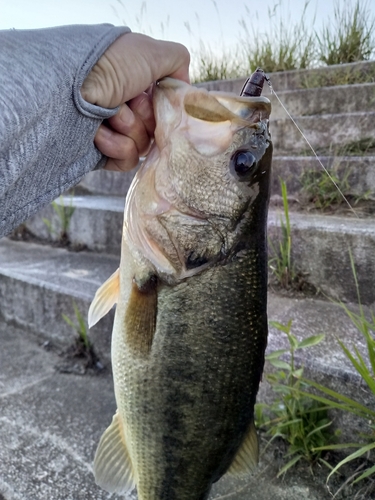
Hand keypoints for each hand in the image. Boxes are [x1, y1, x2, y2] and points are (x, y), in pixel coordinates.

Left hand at [81, 33, 189, 171]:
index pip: (164, 107)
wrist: (69, 90)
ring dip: (128, 129)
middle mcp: (125, 108)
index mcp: (136, 86)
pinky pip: (127, 162)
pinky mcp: (102, 154)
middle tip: (126, 102)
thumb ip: (178, 62)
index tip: (154, 98)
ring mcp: (113, 132)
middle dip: (144, 117)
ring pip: (142, 146)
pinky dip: (116, 147)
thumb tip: (183, 89)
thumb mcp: (152, 53)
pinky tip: (99, 133)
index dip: (163, 106)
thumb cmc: (110, 67)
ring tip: (108, 115)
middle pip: (156, 129)